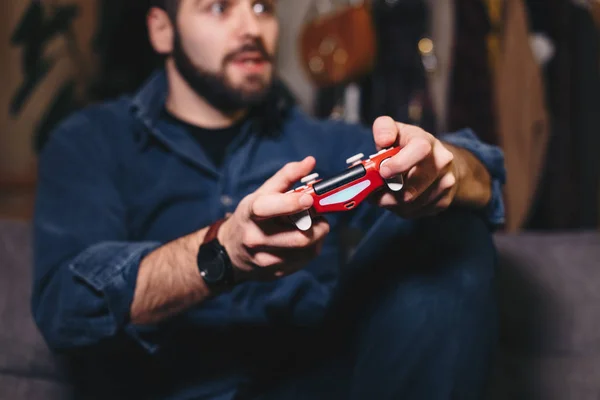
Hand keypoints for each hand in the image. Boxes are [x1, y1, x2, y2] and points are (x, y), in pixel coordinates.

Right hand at [218, 157, 329, 280]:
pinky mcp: (276, 273)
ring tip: (311, 227)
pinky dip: (311, 248)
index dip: (291, 203)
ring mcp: (265, 259)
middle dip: (319, 225)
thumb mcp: (261, 194)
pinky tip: (303, 240)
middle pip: (299, 237)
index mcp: (251, 213)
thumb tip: (311, 161)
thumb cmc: (251, 217)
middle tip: (319, 216)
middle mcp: (255, 238)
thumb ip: (286, 176)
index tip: (309, 198)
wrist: (231, 252)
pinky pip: (305, 261)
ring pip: (307, 250)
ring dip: (317, 236)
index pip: (268, 208)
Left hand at [370, 116, 458, 217]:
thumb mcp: (395, 130)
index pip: (419, 150)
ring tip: (385, 191)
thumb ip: (384, 129)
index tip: (383, 172)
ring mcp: (446, 184)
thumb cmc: (410, 146)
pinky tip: (397, 197)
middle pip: (410, 189)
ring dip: (390, 202)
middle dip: (386, 193)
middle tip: (374, 188)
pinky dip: (399, 208)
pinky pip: (413, 213)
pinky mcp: (443, 202)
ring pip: (409, 205)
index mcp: (427, 142)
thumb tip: (383, 140)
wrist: (439, 162)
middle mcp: (441, 162)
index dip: (399, 164)